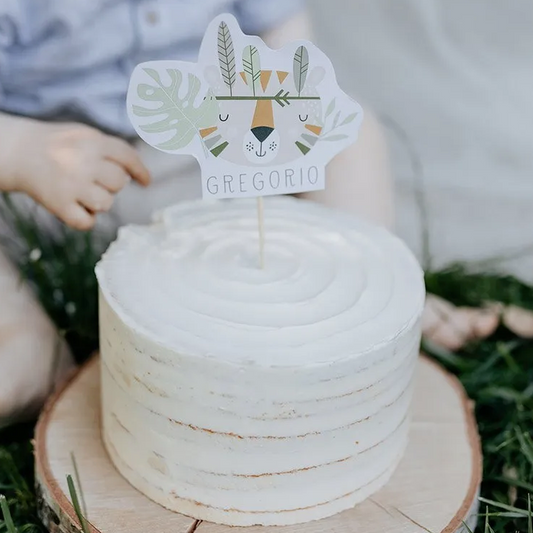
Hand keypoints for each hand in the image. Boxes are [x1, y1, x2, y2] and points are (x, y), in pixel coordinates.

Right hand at [0, 115, 150, 229]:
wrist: (18, 152)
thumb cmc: (59, 146)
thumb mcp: (84, 135)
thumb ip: (110, 149)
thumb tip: (136, 174)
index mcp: (92, 141)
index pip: (127, 157)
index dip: (140, 171)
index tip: (146, 182)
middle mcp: (83, 161)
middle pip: (119, 183)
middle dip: (111, 184)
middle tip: (93, 179)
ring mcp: (71, 184)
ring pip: (106, 204)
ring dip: (99, 202)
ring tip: (83, 192)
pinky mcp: (59, 204)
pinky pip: (87, 222)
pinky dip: (86, 219)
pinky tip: (77, 208)